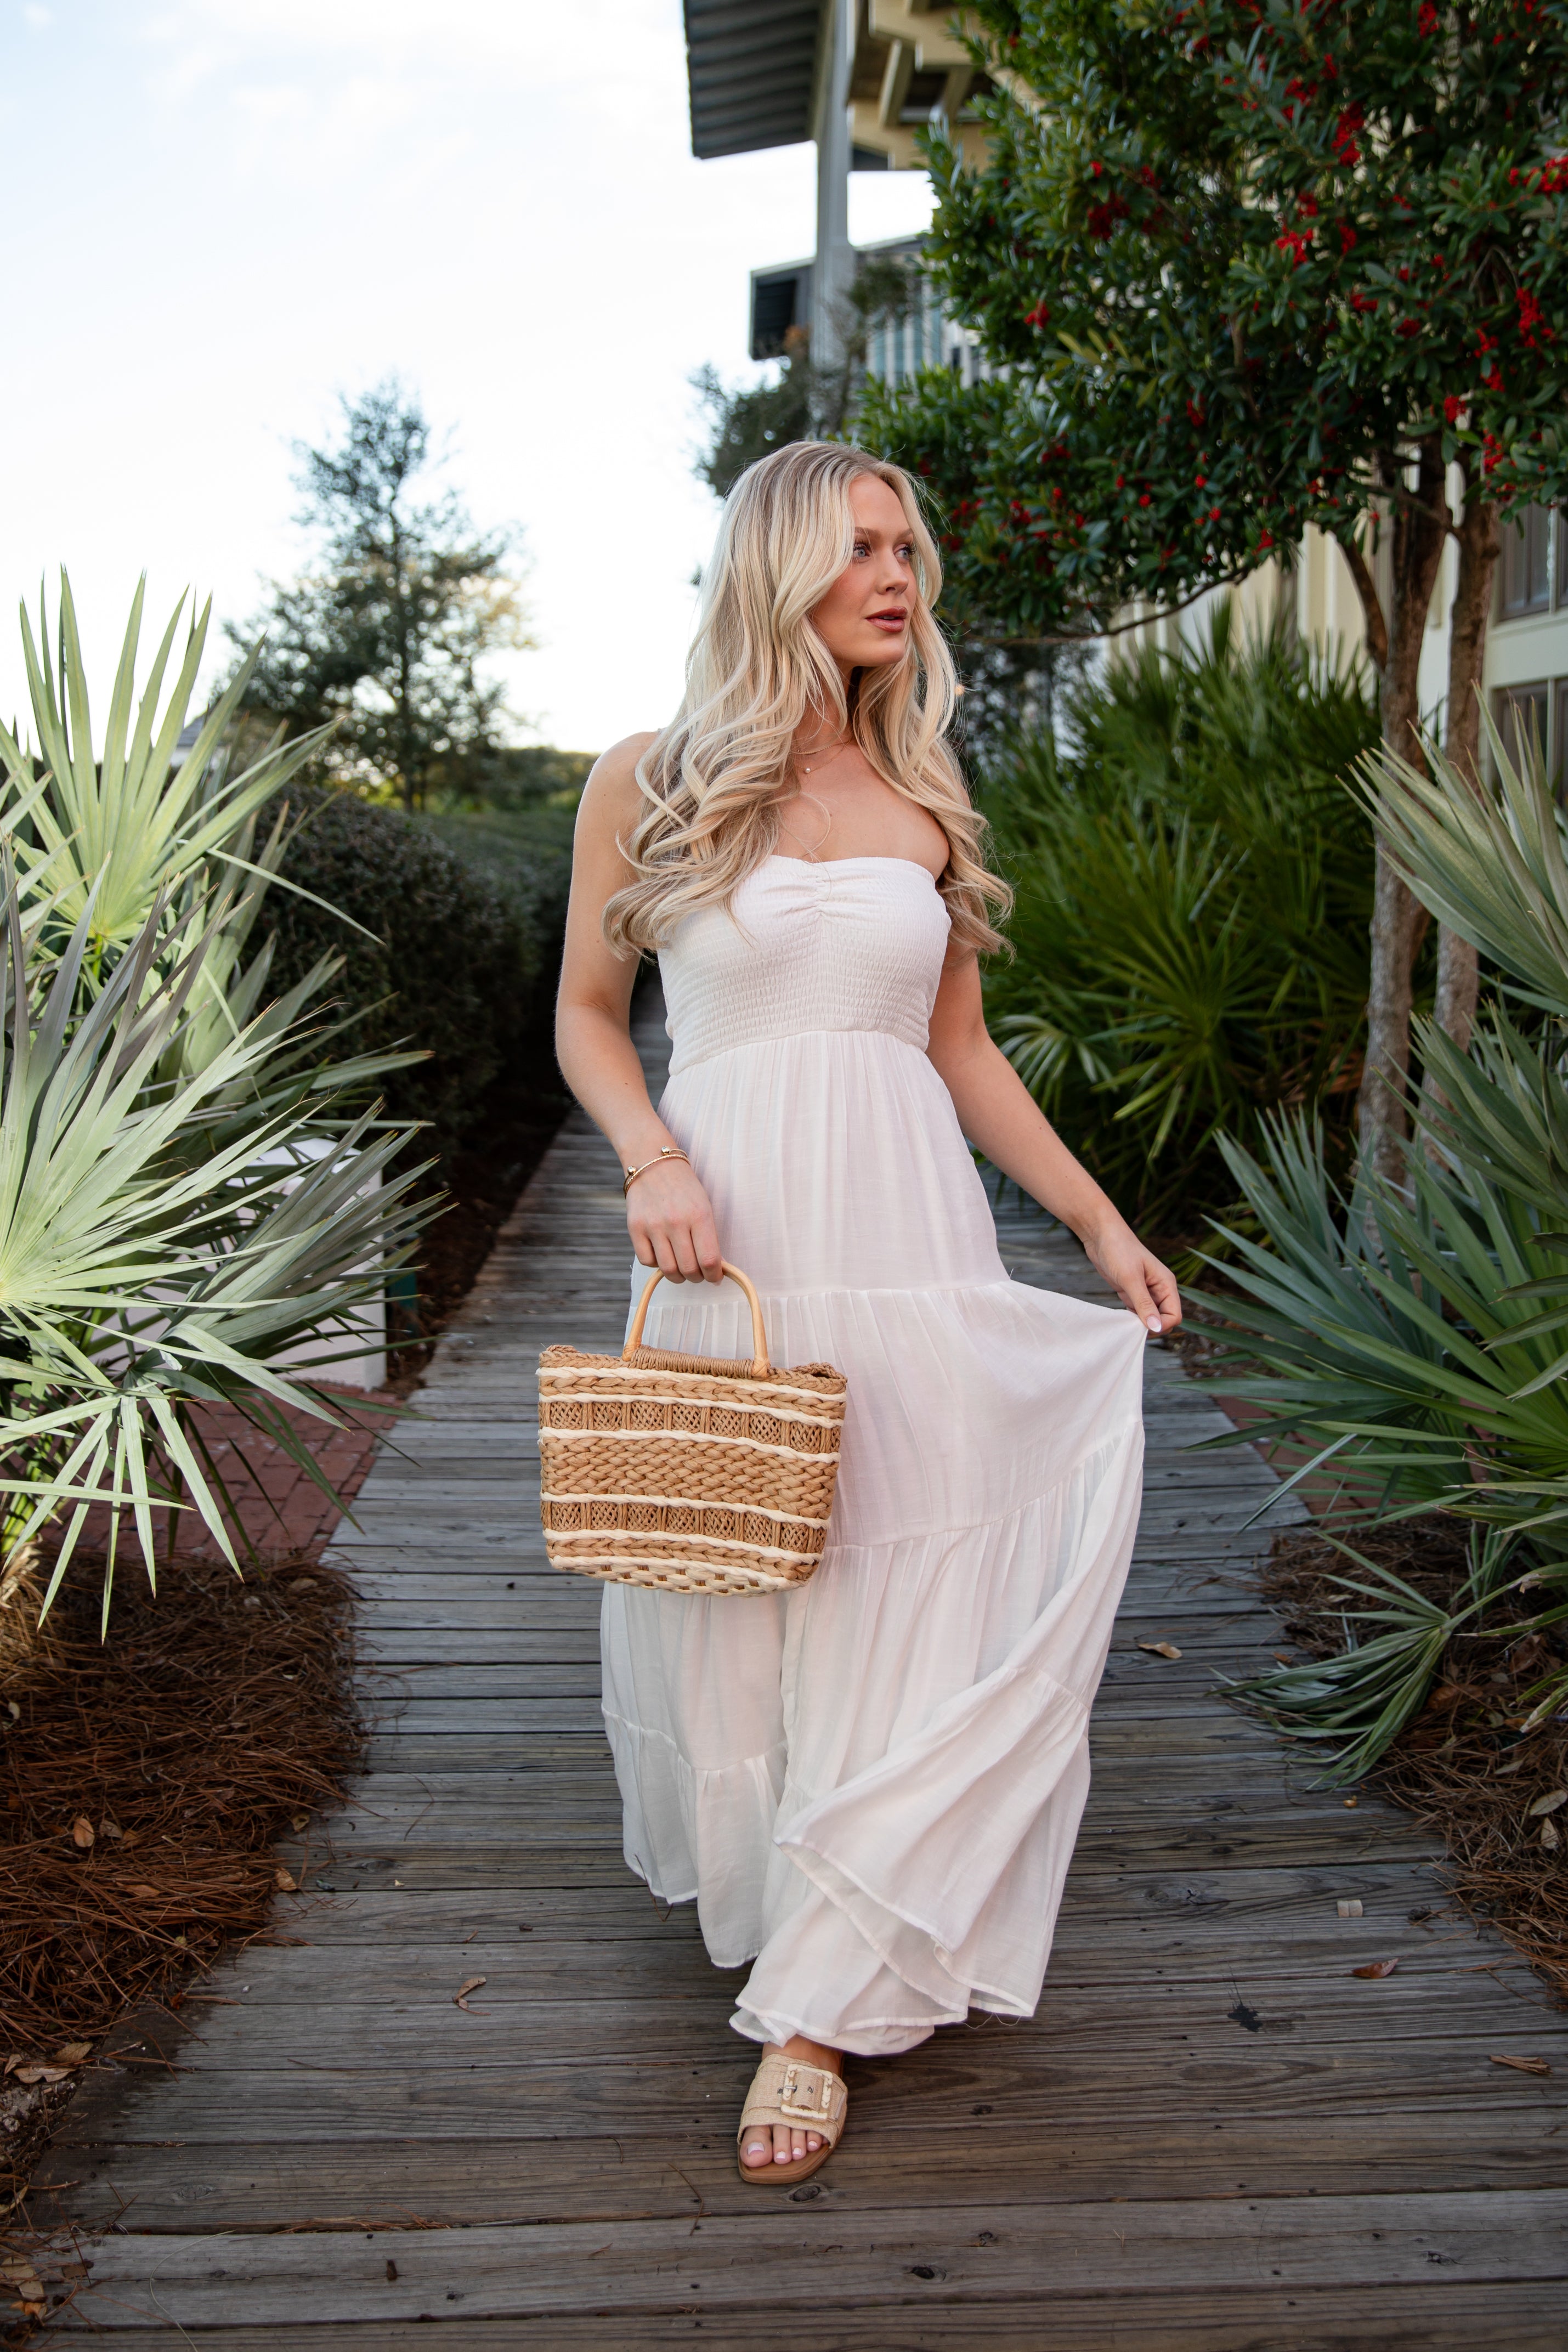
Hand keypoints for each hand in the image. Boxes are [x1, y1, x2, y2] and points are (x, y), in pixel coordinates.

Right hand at [626, 1159, 724, 1282]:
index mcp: (699, 1215)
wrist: (652, 1163)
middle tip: (698, 1273)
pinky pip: (647, 1261)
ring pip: (668, 1270)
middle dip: (697, 1277)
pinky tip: (663, 1253)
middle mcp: (676, 1221)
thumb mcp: (704, 1206)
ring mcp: (653, 1225)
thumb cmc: (684, 1188)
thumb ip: (709, 1236)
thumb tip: (714, 1268)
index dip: (714, 1275)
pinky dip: (657, 1264)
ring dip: (678, 1276)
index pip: (709, 1259)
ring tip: (681, 1269)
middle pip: (689, 1269)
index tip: (715, 1276)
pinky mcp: (635, 1228)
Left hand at [1084, 1219, 1181, 1335]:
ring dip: (1140, 1323)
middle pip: (1164, 1319)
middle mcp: (1159, 1289)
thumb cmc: (1118, 1250)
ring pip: (1151, 1317)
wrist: (1100, 1234)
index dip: (1161, 1326)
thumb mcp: (1131, 1279)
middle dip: (1152, 1326)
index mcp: (1166, 1284)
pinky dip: (1131, 1317)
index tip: (1142, 1327)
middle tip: (1131, 1325)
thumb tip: (1156, 1328)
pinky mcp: (1132, 1292)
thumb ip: (1144, 1304)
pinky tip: (1121, 1316)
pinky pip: (1138, 1312)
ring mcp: (1146, 1291)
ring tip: (1125, 1320)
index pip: (1174, 1315)